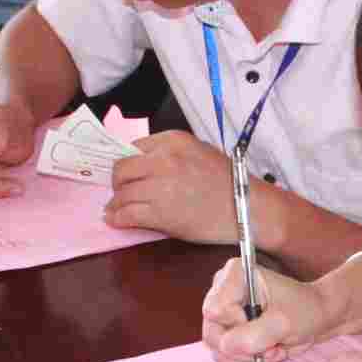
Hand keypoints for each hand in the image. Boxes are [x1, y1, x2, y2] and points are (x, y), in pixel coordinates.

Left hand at [105, 131, 237, 240]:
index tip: (125, 172)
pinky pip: (126, 214)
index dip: (127, 162)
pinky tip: (115, 220)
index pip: (133, 147)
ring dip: (116, 203)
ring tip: (115, 209)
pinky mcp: (159, 213)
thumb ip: (171, 153)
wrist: (247, 208)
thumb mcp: (199, 152)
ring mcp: (159, 186)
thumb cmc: (229, 181)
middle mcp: (162, 159)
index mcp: (173, 141)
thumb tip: (143, 163)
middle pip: (121, 169)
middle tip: (120, 191)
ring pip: (121, 193)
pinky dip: (117, 218)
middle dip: (117, 182)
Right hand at [200, 256, 333, 361]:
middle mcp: (221, 290)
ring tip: (273, 349)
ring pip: (217, 349)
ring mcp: (222, 313)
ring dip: (248, 357)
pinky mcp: (226, 331)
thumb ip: (253, 336)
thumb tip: (226, 348)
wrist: (315, 316)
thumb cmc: (304, 310)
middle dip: (245, 348)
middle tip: (272, 346)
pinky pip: (224, 356)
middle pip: (213, 333)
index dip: (239, 325)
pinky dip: (247, 361)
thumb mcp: (284, 322)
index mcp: (234, 275)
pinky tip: (266, 352)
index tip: (266, 321)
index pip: (216, 310)